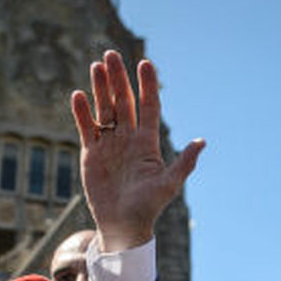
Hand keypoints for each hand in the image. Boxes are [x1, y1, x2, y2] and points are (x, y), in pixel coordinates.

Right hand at [70, 50, 204, 251]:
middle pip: (123, 101)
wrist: (123, 226)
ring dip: (100, 88)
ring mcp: (109, 144)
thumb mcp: (169, 185)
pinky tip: (78, 95)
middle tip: (111, 54)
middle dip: (118, 79)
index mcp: (148, 142)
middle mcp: (128, 138)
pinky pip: (86, 128)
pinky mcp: (91, 154)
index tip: (144, 63)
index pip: (148, 106)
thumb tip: (202, 142)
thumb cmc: (149, 207)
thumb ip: (184, 163)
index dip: (147, 85)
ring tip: (96, 66)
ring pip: (104, 109)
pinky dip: (81, 112)